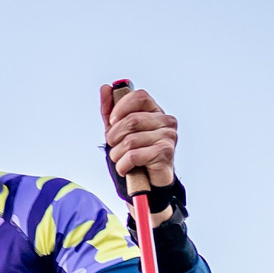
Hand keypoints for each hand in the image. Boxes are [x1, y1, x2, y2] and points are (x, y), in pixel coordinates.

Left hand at [100, 81, 177, 197]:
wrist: (149, 184)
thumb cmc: (135, 156)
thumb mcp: (118, 132)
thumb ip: (111, 111)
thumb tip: (105, 88)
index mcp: (155, 111)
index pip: (139, 96)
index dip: (121, 107)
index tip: (112, 122)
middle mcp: (166, 121)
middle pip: (131, 120)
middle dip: (114, 136)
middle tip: (113, 146)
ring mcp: (168, 136)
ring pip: (130, 140)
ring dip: (117, 154)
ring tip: (120, 160)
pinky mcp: (165, 152)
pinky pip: (134, 155)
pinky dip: (123, 165)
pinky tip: (125, 169)